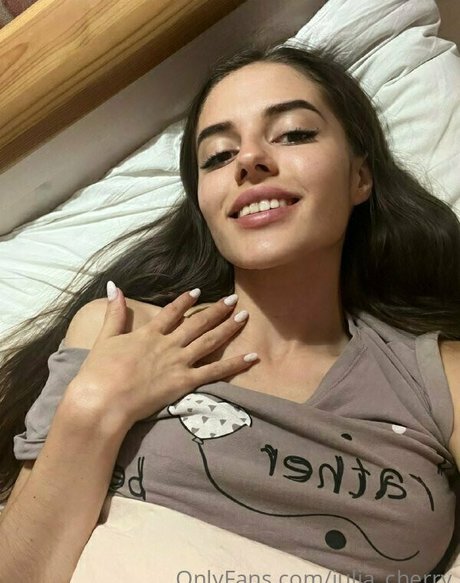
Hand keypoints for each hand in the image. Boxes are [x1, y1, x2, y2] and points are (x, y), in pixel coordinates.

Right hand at [67, 286, 257, 427]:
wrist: (103, 400)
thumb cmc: (99, 372)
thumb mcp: (105, 338)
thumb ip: (114, 313)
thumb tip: (114, 286)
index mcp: (149, 334)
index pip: (171, 312)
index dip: (185, 301)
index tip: (197, 291)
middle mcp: (168, 344)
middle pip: (197, 323)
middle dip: (216, 310)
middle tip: (233, 300)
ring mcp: (179, 362)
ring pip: (210, 341)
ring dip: (228, 328)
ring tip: (244, 317)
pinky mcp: (185, 382)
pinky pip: (215, 371)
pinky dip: (235, 364)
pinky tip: (252, 357)